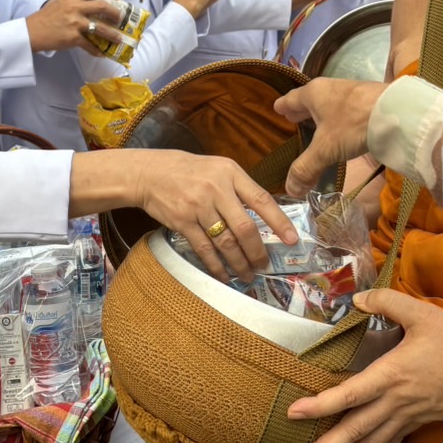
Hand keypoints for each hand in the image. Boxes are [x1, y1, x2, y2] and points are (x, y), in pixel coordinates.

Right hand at [26, 0, 122, 55]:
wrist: (32, 32)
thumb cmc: (46, 17)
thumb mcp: (60, 1)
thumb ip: (76, 1)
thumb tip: (93, 6)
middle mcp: (76, 7)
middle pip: (103, 7)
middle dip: (116, 13)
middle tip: (120, 19)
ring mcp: (76, 23)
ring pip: (101, 28)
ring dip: (113, 34)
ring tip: (118, 38)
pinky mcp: (73, 38)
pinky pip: (90, 45)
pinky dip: (97, 50)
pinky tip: (102, 53)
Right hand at [130, 149, 297, 280]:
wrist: (149, 173)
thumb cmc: (188, 171)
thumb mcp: (218, 168)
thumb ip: (239, 188)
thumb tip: (265, 217)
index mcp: (230, 173)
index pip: (261, 199)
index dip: (279, 222)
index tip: (292, 240)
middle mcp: (216, 189)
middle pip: (244, 228)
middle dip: (257, 252)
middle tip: (264, 266)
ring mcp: (198, 206)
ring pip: (225, 242)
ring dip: (239, 263)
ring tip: (247, 275)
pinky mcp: (182, 222)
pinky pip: (204, 249)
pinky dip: (216, 266)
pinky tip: (224, 275)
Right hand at [275, 78, 385, 195]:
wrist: (397, 113)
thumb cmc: (352, 125)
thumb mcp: (325, 150)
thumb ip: (306, 169)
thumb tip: (290, 191)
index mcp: (313, 94)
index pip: (291, 99)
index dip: (283, 106)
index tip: (277, 108)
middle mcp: (329, 87)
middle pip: (310, 98)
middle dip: (301, 109)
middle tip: (293, 117)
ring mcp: (351, 91)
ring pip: (329, 102)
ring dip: (322, 112)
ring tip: (316, 123)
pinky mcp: (368, 98)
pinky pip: (345, 107)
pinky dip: (339, 116)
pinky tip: (343, 126)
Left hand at [288, 288, 442, 442]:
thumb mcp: (424, 314)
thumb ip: (388, 302)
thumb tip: (357, 298)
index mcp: (393, 376)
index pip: (349, 395)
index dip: (319, 405)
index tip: (293, 413)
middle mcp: (397, 402)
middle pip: (355, 431)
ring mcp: (410, 417)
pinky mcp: (421, 422)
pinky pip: (392, 442)